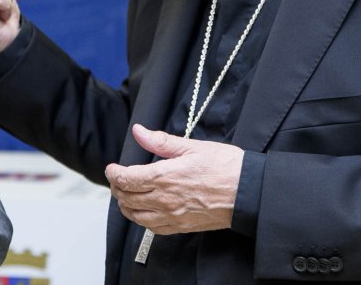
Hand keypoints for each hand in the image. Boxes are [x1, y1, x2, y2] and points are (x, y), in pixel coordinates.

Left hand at [104, 124, 244, 234]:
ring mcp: (172, 215)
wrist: (248, 192)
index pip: (126, 179)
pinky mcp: (182, 226)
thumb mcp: (192, 146)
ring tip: (125, 197)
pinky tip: (144, 213)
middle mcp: (164, 199)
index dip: (114, 173)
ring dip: (126, 206)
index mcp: (164, 177)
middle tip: (116, 180)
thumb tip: (139, 131)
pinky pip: (154, 228)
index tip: (112, 168)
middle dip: (117, 188)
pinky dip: (142, 221)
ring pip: (136, 216)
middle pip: (127, 198)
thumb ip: (161, 142)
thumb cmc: (225, 167)